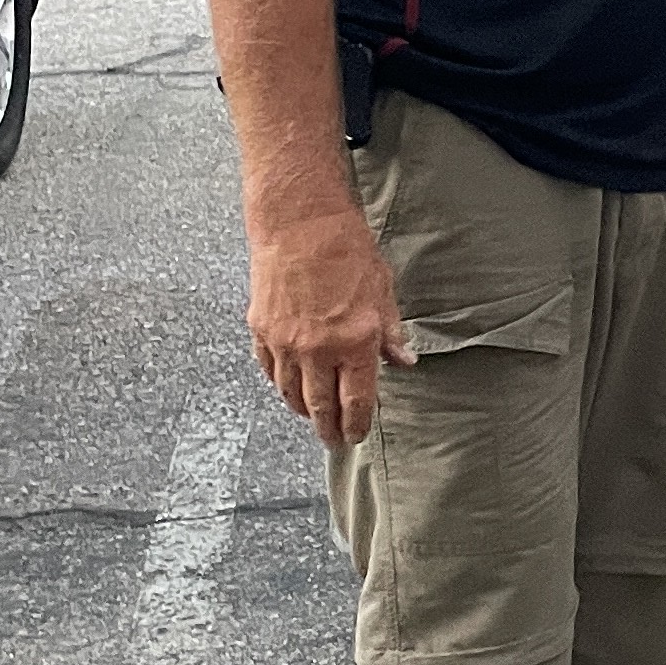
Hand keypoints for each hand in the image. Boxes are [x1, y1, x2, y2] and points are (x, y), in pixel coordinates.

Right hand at [247, 206, 414, 448]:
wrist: (299, 222)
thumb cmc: (346, 250)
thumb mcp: (383, 290)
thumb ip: (390, 333)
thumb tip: (404, 362)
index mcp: (355, 342)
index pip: (357, 401)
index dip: (357, 425)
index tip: (357, 436)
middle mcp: (318, 350)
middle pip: (321, 406)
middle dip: (328, 430)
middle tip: (334, 442)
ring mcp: (285, 342)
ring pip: (290, 393)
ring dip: (302, 410)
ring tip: (312, 418)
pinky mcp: (261, 329)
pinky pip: (268, 370)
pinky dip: (279, 384)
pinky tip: (287, 387)